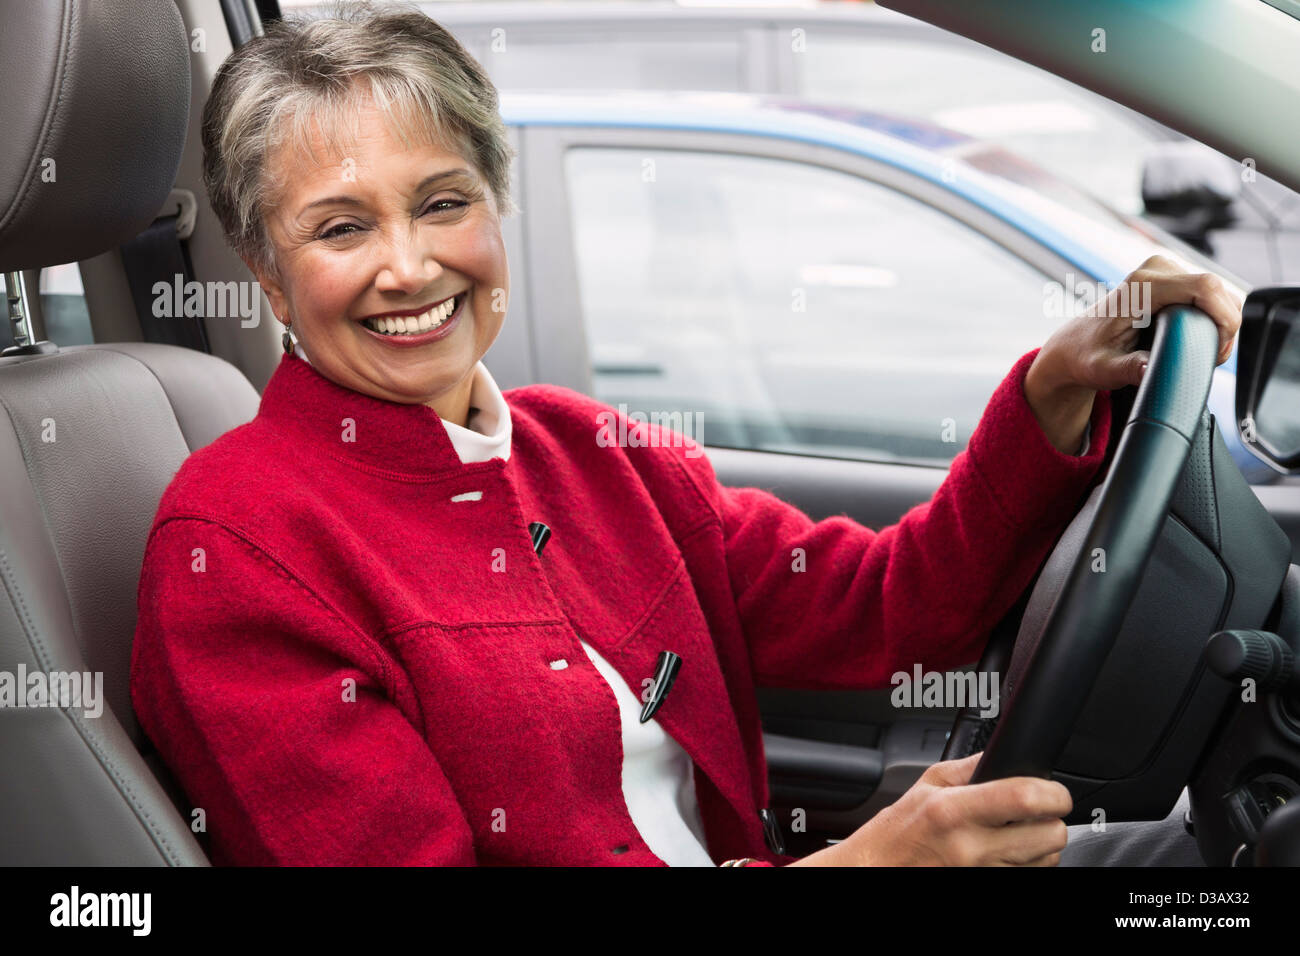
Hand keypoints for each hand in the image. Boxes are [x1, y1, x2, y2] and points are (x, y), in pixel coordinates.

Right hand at [788, 752, 1070, 865]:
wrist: (877, 870)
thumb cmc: (898, 832)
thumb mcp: (926, 785)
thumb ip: (968, 768)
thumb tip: (1004, 755)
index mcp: (953, 811)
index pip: (1024, 799)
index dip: (1053, 794)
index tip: (1055, 792)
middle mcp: (970, 847)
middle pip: (1050, 836)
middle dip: (1051, 821)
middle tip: (1036, 814)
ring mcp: (981, 874)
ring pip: (1046, 861)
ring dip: (1039, 847)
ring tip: (1014, 836)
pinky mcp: (986, 887)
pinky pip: (1028, 876)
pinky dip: (1025, 865)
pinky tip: (1004, 854)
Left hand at [1024, 255, 1243, 453]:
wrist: (1074, 344)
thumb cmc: (1087, 356)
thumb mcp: (1105, 368)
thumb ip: (1128, 369)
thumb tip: (1149, 369)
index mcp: (1142, 285)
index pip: (1205, 287)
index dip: (1224, 318)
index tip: (1218, 350)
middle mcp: (1155, 270)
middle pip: (1218, 290)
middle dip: (1224, 326)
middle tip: (1210, 358)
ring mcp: (1164, 270)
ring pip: (1218, 291)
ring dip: (1220, 322)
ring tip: (1202, 351)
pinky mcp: (1172, 278)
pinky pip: (1210, 294)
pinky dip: (1213, 316)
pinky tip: (1198, 337)